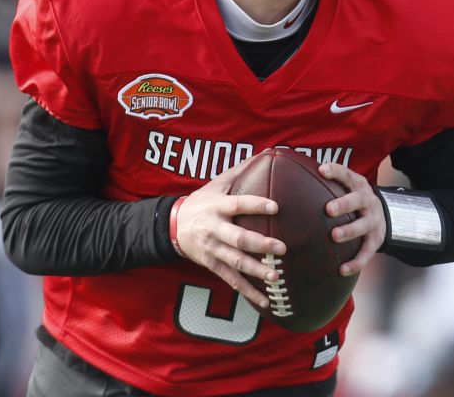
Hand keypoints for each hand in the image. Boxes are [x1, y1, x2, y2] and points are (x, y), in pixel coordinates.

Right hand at [175, 159, 286, 308]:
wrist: (171, 226)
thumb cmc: (202, 201)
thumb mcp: (216, 184)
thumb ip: (241, 171)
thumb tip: (269, 152)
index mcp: (217, 207)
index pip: (238, 204)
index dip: (256, 204)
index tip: (276, 206)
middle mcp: (214, 229)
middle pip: (238, 238)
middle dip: (260, 244)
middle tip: (282, 247)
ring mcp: (212, 249)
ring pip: (235, 262)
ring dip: (256, 270)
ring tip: (276, 275)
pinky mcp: (211, 265)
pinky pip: (231, 280)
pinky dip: (248, 291)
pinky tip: (266, 300)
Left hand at [319, 162, 386, 275]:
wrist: (383, 215)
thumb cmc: (352, 199)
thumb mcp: (346, 187)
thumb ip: (324, 183)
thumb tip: (287, 175)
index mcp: (358, 185)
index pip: (347, 174)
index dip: (336, 171)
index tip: (322, 170)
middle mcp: (368, 201)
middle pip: (358, 200)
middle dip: (344, 204)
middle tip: (328, 210)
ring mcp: (374, 221)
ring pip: (363, 226)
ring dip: (349, 231)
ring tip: (334, 236)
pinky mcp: (376, 240)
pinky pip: (367, 253)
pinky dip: (356, 262)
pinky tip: (341, 269)